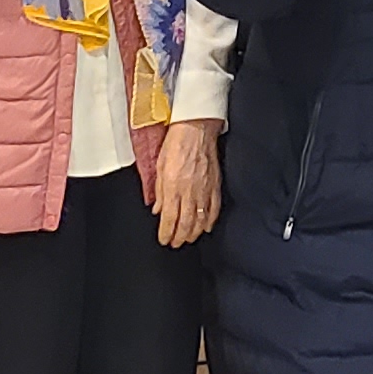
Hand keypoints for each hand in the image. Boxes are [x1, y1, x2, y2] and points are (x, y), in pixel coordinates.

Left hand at [155, 119, 222, 246]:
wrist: (196, 129)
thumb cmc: (176, 143)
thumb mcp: (159, 167)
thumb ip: (158, 191)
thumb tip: (157, 209)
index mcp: (173, 187)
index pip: (169, 219)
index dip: (166, 233)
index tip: (164, 240)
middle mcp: (189, 192)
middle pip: (185, 223)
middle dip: (179, 237)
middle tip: (175, 243)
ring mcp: (204, 190)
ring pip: (200, 220)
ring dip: (194, 233)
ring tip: (188, 238)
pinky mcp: (215, 185)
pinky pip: (214, 209)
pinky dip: (210, 221)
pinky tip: (206, 227)